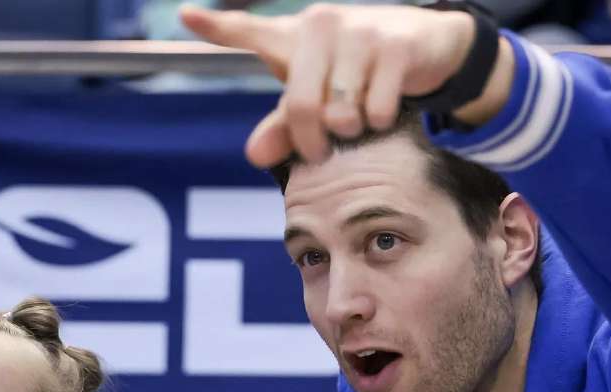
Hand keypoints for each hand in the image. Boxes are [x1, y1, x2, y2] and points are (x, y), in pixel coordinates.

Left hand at [179, 3, 507, 167]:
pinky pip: (376, 107)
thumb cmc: (356, 72)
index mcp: (292, 35)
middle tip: (320, 153)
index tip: (184, 15)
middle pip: (301, 105)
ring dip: (351, 131)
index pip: (248, 30)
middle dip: (311, 141)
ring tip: (359, 122)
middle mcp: (320, 24)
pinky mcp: (396, 45)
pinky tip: (384, 111)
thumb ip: (284, 127)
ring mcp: (360, 30)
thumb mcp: (318, 96)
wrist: (425, 43)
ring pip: (341, 111)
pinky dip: (379, 122)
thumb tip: (255, 157)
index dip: (216, 26)